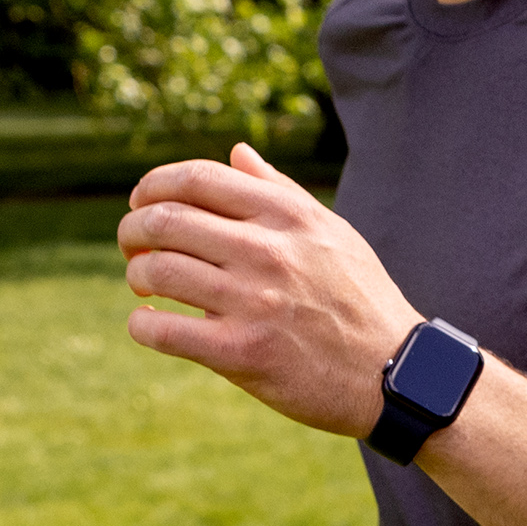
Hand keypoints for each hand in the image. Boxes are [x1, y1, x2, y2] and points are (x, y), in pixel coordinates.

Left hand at [123, 145, 425, 436]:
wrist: (394, 373)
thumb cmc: (359, 298)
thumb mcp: (332, 232)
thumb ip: (280, 191)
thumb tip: (237, 152)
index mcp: (287, 215)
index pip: (198, 178)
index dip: (155, 185)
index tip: (142, 203)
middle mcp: (268, 251)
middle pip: (166, 219)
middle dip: (133, 230)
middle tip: (132, 246)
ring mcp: (253, 302)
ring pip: (157, 270)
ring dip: (136, 275)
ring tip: (142, 285)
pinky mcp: (242, 353)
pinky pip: (164, 331)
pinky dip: (142, 325)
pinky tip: (148, 323)